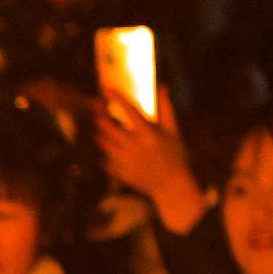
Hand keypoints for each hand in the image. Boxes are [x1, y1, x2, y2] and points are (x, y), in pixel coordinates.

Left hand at [96, 94, 200, 231]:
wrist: (172, 186)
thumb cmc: (175, 154)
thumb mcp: (173, 131)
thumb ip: (166, 108)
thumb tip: (163, 86)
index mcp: (148, 133)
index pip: (129, 110)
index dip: (117, 97)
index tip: (107, 88)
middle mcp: (134, 145)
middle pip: (109, 127)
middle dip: (101, 117)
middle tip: (97, 111)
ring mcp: (126, 160)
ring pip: (104, 143)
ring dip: (100, 134)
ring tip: (101, 129)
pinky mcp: (120, 172)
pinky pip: (105, 159)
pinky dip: (104, 153)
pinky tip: (110, 150)